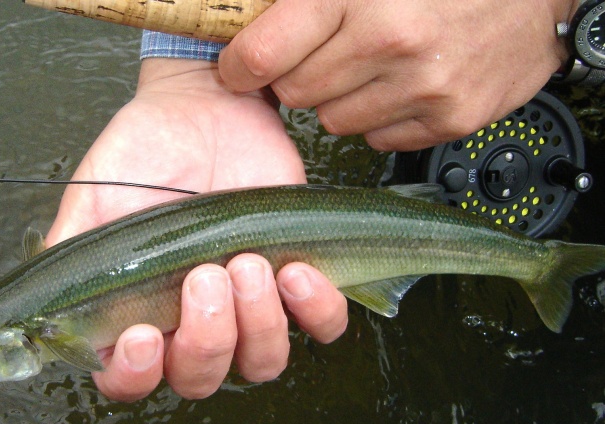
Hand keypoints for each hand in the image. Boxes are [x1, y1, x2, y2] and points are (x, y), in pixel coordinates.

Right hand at [46, 59, 347, 400]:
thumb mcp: (94, 198)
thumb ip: (71, 256)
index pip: (130, 380)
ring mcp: (248, 308)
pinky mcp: (295, 282)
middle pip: (202, 378)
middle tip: (206, 274)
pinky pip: (322, 327)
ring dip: (259, 325)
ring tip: (249, 262)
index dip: (137, 375)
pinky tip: (296, 270)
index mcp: (137, 313)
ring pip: (262, 363)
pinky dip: (316, 312)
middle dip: (207, 337)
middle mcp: (192, 323)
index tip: (145, 334)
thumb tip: (44, 311)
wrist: (206, 107)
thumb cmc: (144, 150)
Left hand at [219, 0, 575, 150]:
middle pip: (296, 93)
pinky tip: (400, 86)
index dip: (239, 65)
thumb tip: (249, 20)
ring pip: (335, 122)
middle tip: (322, 54)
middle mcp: (390, 41)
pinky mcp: (448, 119)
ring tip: (371, 65)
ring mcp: (423, 86)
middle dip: (297, 76)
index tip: (237, 69)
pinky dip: (380, 117)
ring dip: (340, 98)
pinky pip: (378, 139)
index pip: (263, 53)